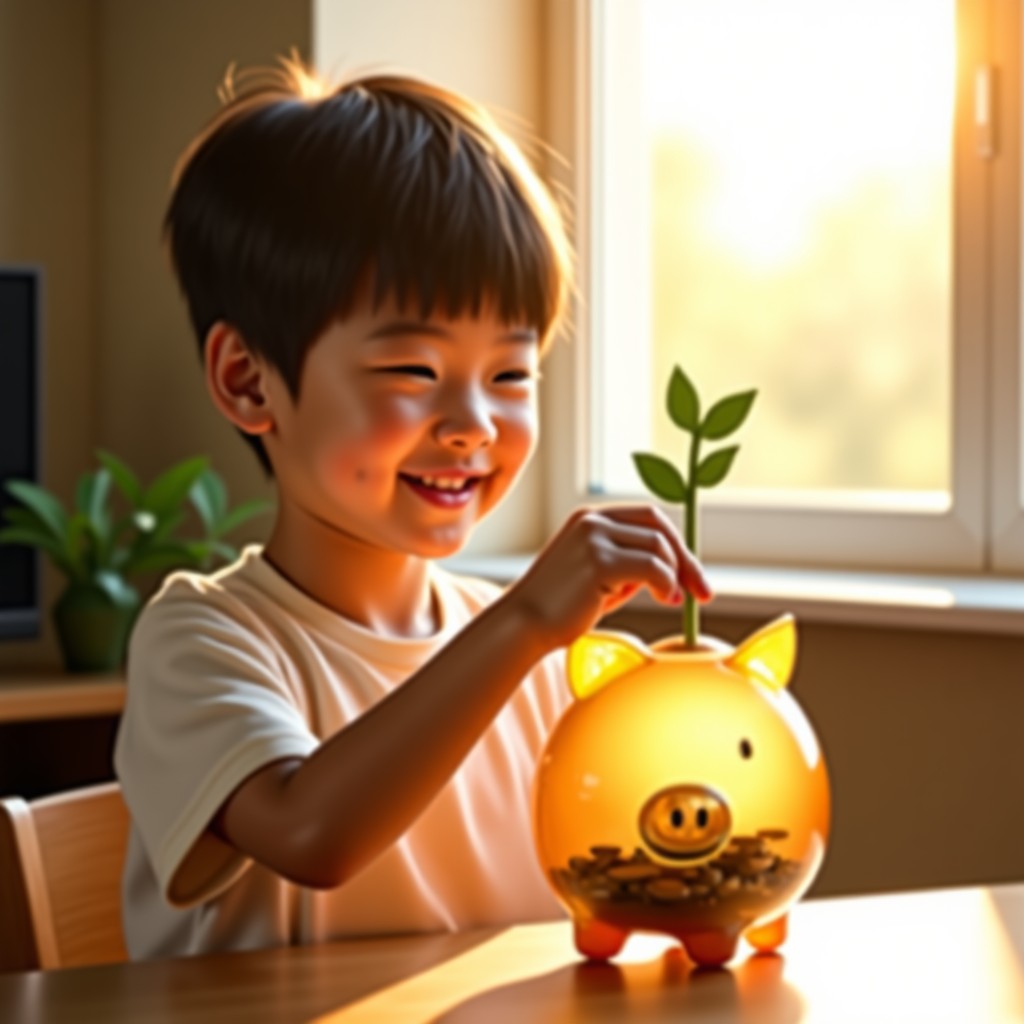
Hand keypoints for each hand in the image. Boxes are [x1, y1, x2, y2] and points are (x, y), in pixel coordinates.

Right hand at [504, 503, 712, 651]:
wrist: (524, 625)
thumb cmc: (562, 608)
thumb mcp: (599, 577)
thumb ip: (629, 566)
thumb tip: (673, 570)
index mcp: (591, 520)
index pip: (649, 518)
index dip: (677, 545)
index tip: (692, 576)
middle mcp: (592, 522)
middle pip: (659, 527)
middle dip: (686, 560)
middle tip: (701, 592)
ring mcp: (593, 539)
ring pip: (659, 547)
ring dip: (673, 576)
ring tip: (669, 600)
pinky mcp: (598, 562)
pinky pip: (652, 568)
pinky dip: (666, 585)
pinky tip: (663, 600)